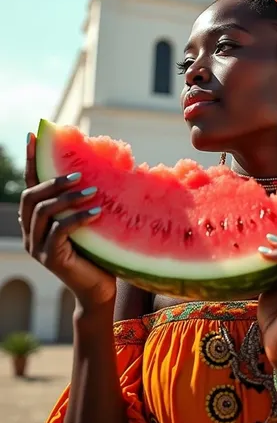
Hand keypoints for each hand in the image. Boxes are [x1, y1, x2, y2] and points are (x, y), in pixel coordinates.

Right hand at [20, 133, 116, 311]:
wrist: (99, 288)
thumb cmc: (97, 250)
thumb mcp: (88, 219)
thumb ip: (84, 198)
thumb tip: (97, 165)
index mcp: (37, 219)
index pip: (31, 184)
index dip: (32, 159)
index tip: (34, 134)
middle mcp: (31, 232)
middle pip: (31, 197)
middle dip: (53, 181)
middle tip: (79, 175)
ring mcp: (37, 246)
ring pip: (43, 212)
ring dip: (68, 198)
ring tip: (93, 191)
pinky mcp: (50, 259)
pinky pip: (59, 230)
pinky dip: (78, 218)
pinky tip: (96, 212)